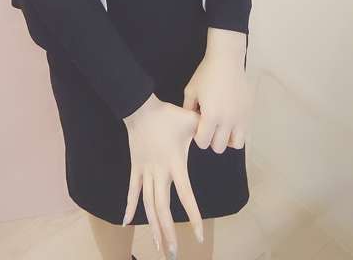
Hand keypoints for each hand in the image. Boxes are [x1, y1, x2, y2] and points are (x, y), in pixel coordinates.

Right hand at [122, 93, 204, 257]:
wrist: (141, 108)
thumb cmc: (168, 115)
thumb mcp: (191, 121)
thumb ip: (207, 130)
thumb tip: (226, 137)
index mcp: (175, 164)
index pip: (186, 195)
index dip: (193, 216)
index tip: (198, 234)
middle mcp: (159, 173)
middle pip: (163, 208)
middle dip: (168, 232)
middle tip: (173, 253)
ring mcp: (145, 172)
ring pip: (148, 204)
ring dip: (152, 225)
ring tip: (157, 245)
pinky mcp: (135, 168)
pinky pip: (132, 191)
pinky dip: (129, 207)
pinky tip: (125, 223)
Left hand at [183, 54, 252, 152]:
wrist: (226, 59)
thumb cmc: (206, 73)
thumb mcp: (191, 91)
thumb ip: (188, 110)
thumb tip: (191, 123)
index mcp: (211, 116)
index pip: (203, 142)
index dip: (198, 137)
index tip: (198, 126)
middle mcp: (228, 120)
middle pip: (218, 147)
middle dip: (211, 140)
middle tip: (209, 126)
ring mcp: (241, 117)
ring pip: (235, 144)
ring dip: (226, 139)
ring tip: (222, 126)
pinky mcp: (249, 112)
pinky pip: (244, 131)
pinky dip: (237, 131)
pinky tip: (231, 119)